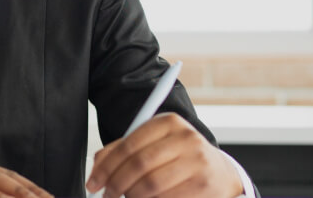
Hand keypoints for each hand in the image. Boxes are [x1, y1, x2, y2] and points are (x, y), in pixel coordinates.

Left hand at [87, 113, 242, 197]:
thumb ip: (123, 149)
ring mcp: (198, 161)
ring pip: (152, 184)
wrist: (219, 171)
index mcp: (168, 122)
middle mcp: (186, 138)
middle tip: (106, 195)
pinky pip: (166, 197)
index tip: (93, 182)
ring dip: (132, 195)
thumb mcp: (153, 143)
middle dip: (116, 184)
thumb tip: (97, 165)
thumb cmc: (178, 156)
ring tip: (126, 196)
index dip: (106, 167)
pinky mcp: (204, 185)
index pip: (128, 145)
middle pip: (139, 165)